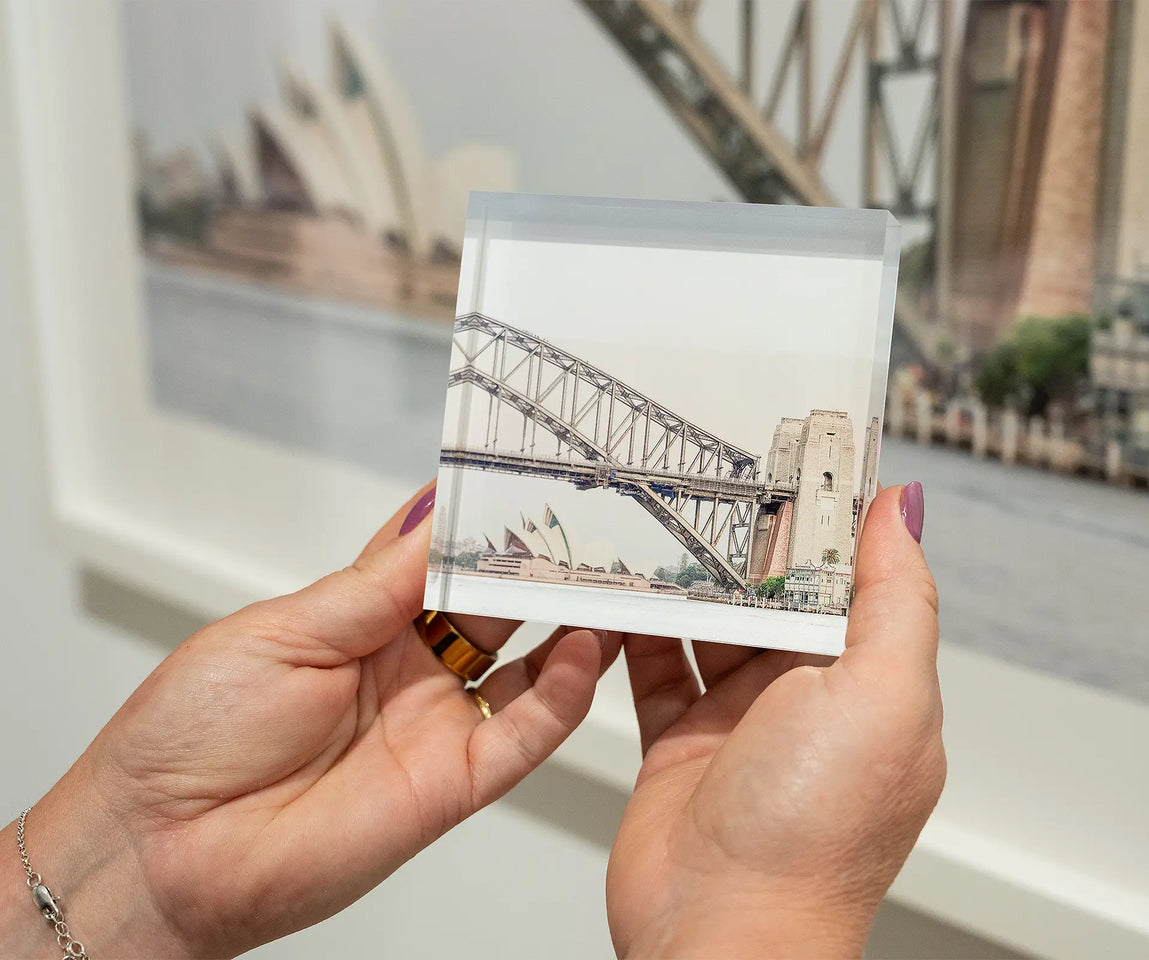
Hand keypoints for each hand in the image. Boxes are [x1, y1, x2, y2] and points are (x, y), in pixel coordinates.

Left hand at [3, 483, 618, 958]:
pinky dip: (562, 695)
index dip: (483, 521)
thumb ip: (378, 582)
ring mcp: (436, 724)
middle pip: (497, 608)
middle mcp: (411, 669)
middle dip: (541, 566)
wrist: (159, 849)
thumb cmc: (194, 731)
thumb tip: (436, 511)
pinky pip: (523, 736)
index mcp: (365, 621)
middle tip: (588, 523)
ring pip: (528, 668)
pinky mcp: (452, 782)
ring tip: (606, 578)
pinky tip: (582, 649)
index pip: (443, 559)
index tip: (524, 478)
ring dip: (570, 624)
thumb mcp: (286, 631)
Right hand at [607, 483, 944, 958]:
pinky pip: (652, 667)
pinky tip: (614, 590)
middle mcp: (805, 701)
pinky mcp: (679, 742)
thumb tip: (903, 507)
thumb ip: (895, 598)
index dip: (823, 518)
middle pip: (771, 597)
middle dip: (741, 541)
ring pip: (707, 625)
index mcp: (868, 685)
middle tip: (704, 473)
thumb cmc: (813, 834)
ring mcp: (738, 722)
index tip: (793, 455)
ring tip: (651, 518)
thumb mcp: (880, 697)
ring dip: (683, 581)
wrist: (720, 935)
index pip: (849, 579)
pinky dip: (633, 630)